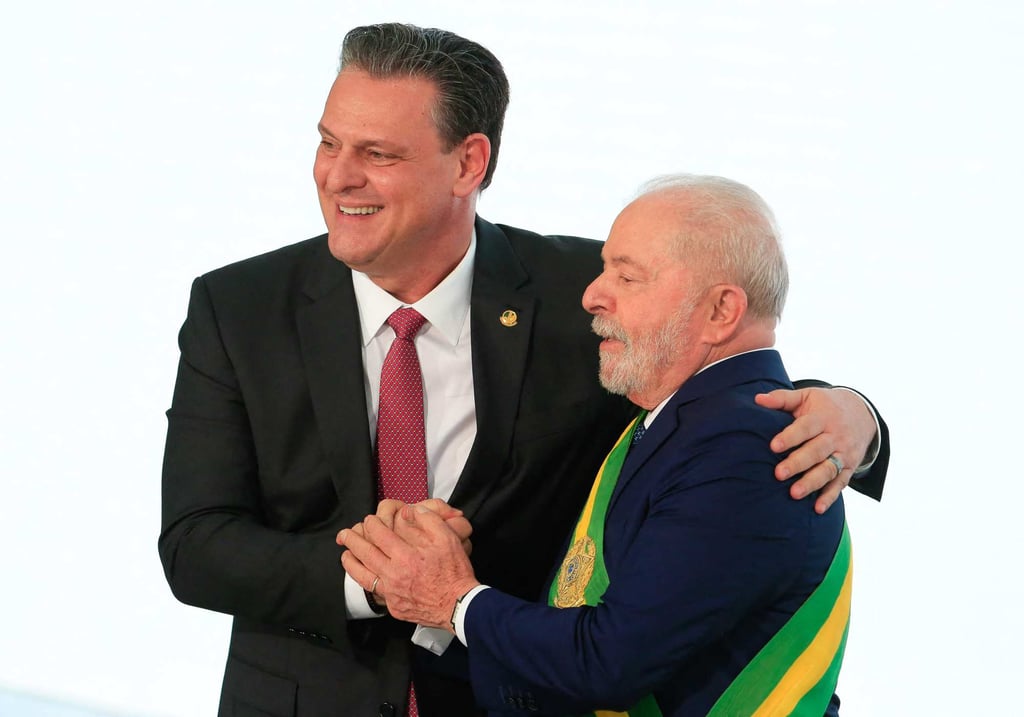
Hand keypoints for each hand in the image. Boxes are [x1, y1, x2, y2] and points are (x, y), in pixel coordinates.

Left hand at [337, 505, 479, 630]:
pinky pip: (373, 591)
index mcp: (405, 555)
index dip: (372, 523)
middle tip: (345, 533)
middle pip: (364, 553)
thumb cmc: (454, 570)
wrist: (459, 604)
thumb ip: (427, 519)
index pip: (378, 533)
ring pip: (362, 575)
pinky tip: (364, 574)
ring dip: (350, 562)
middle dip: (352, 539)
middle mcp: (393, 574)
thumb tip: (409, 511)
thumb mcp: (447, 538)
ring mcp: (391, 592)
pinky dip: (364, 580)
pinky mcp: (393, 606)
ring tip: (345, 554)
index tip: (370, 520)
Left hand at [755, 387, 876, 513]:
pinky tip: (817, 508)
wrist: (861, 413)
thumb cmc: (824, 405)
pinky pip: (840, 484)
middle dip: (798, 463)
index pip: (806, 427)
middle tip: (778, 474)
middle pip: (817, 451)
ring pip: (828, 470)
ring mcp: (844, 453)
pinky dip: (830, 497)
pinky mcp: (849, 468)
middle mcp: (835, 436)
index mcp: (822, 417)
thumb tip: (757, 399)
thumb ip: (782, 398)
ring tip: (794, 494)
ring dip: (812, 483)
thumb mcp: (806, 396)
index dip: (790, 436)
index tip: (773, 446)